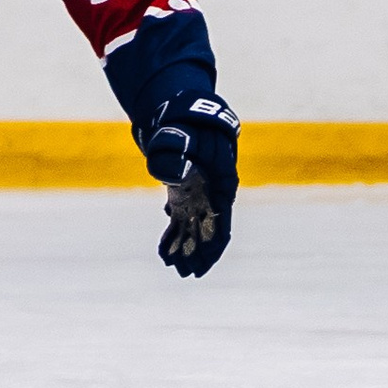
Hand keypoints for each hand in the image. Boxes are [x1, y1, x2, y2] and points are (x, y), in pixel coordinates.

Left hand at [135, 92, 239, 277]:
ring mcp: (200, 196)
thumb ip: (175, 154)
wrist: (185, 114)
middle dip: (200, 253)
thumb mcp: (180, 134)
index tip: (204, 262)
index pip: (222, 221)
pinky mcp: (186, 197)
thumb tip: (176, 179)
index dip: (213, 244)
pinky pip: (182, 222)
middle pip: (210, 230)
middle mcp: (214, 194)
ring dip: (188, 250)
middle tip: (188, 273)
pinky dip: (174, 237)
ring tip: (178, 269)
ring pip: (196, 230)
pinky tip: (165, 253)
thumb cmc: (186, 124)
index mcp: (221, 183)